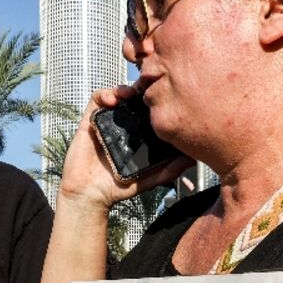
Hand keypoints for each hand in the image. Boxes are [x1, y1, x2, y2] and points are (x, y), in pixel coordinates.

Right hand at [58, 85, 193, 215]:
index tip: (165, 97)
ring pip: (117, 94)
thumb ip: (169, 170)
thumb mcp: (149, 179)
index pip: (149, 110)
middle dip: (142, 89)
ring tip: (131, 93)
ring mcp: (106, 121)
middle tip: (149, 88)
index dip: (156, 99)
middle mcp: (123, 125)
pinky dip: (105, 94)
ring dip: (125, 89)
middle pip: (134, 98)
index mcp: (137, 134)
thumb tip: (193, 160)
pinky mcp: (90, 121)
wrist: (90, 194)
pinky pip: (97, 99)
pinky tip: (113, 101)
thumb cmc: (117, 188)